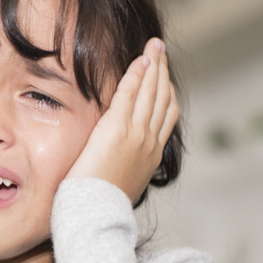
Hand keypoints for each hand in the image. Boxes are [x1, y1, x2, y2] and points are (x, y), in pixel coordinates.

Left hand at [66, 38, 177, 202]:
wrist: (96, 215)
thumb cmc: (99, 206)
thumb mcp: (120, 186)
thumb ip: (123, 169)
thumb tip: (117, 167)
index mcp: (151, 157)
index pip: (165, 117)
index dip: (166, 93)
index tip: (164, 78)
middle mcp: (150, 143)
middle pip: (162, 98)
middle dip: (162, 72)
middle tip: (161, 50)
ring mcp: (136, 134)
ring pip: (150, 92)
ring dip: (152, 66)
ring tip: (154, 47)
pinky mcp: (117, 129)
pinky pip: (129, 93)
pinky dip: (135, 74)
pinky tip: (138, 59)